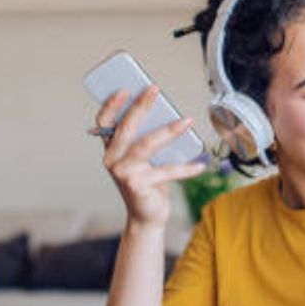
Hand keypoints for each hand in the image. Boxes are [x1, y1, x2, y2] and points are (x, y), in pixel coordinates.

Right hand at [96, 86, 206, 226]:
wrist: (147, 216)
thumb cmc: (148, 183)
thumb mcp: (145, 159)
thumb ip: (147, 139)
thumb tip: (166, 114)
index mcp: (111, 149)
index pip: (104, 122)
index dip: (111, 105)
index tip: (125, 89)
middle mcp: (112, 160)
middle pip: (126, 128)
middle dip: (141, 106)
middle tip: (155, 89)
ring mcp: (123, 173)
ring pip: (146, 145)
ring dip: (169, 131)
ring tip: (187, 121)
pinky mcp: (137, 185)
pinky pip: (166, 171)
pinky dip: (186, 168)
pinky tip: (200, 164)